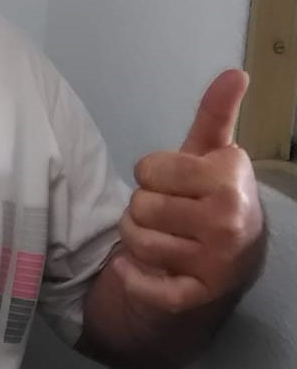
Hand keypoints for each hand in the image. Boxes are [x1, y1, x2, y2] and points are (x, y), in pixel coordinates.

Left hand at [113, 70, 263, 315]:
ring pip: (137, 240)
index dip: (153, 174)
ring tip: (162, 237)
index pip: (148, 168)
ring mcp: (217, 261)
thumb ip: (215, 114)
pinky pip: (148, 287)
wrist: (229, 262)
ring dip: (137, 239)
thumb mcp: (211, 154)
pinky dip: (133, 280)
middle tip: (168, 214)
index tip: (176, 183)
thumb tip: (234, 72)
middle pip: (139, 204)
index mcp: (230, 178)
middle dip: (144, 207)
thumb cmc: (210, 198)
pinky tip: (134, 270)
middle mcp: (229, 220)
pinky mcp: (199, 295)